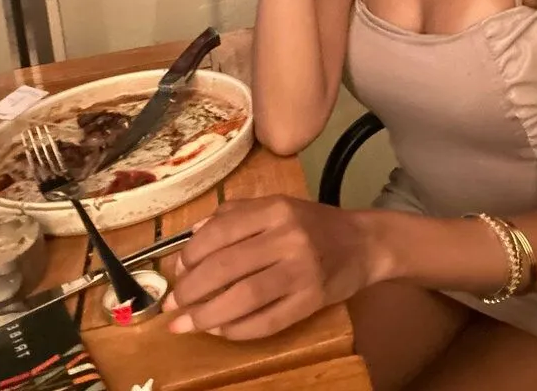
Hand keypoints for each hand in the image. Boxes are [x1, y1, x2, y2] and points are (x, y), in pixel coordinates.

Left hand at [163, 196, 377, 339]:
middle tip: (173, 303)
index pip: (221, 232)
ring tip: (186, 324)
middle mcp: (287, 237)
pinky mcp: (311, 301)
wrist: (364, 243)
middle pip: (226, 267)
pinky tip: (221, 331)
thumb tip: (193, 234)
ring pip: (243, 297)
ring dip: (208, 315)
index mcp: (275, 209)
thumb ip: (235, 214)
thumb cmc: (314, 223)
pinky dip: (238, 330)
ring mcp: (301, 271)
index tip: (177, 269)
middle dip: (192, 289)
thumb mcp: (278, 206)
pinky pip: (267, 321)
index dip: (191, 254)